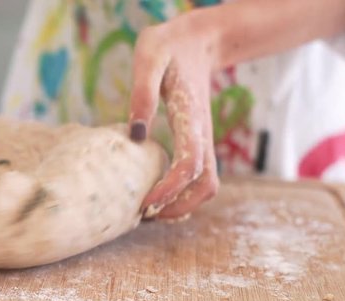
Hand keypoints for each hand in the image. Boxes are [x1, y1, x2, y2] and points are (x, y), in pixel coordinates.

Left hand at [129, 12, 219, 220]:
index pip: (189, 165)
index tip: (145, 202)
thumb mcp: (150, 57)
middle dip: (179, 207)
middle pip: (206, 186)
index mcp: (190, 116)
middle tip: (145, 214)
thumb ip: (143, 92)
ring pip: (207, 186)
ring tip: (150, 209)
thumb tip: (136, 135)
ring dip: (183, 204)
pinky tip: (157, 193)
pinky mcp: (198, 141)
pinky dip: (184, 194)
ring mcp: (203, 139)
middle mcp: (202, 134)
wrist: (198, 41)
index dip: (170, 189)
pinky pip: (199, 177)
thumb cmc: (170, 47)